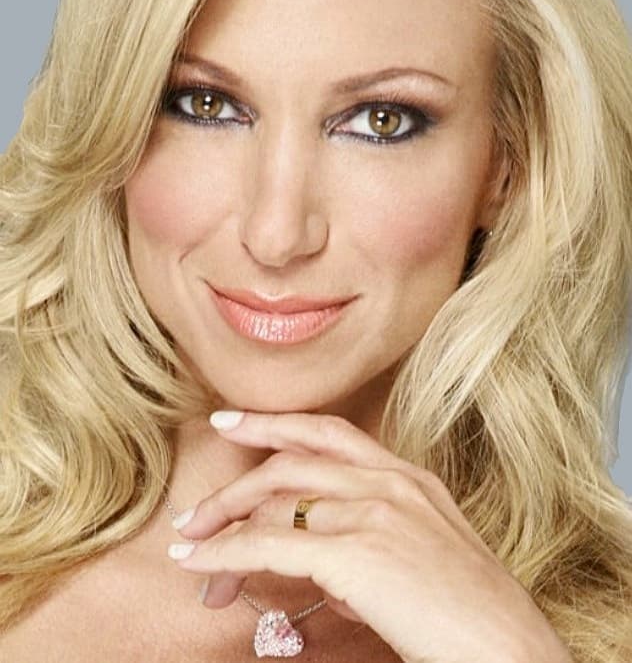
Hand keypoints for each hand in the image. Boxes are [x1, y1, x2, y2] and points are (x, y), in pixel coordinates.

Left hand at [167, 411, 571, 662]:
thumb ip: (372, 546)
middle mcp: (389, 482)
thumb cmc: (470, 616)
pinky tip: (199, 565)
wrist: (508, 648)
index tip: (231, 422)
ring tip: (190, 549)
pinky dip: (225, 552)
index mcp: (409, 477)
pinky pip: (268, 544)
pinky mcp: (355, 552)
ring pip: (273, 503)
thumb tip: (324, 572)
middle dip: (234, 488)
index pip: (327, 434)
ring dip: (222, 527)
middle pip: (289, 465)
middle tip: (197, 514)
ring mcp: (372, 512)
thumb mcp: (425, 557)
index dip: (274, 423)